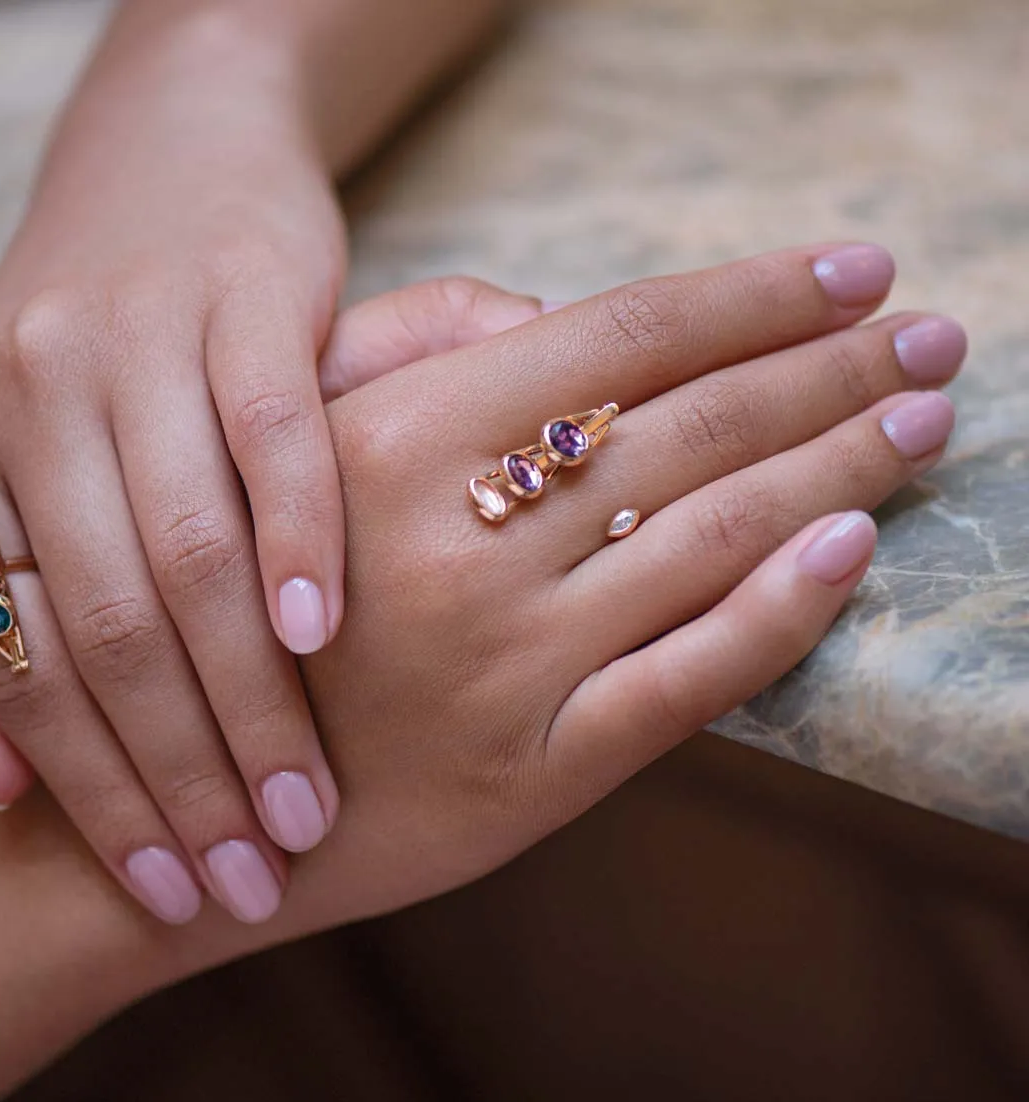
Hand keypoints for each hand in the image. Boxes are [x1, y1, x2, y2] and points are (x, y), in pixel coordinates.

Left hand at [0, 256, 547, 923]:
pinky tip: (325, 636)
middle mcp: (21, 394)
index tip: (175, 889)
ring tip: (304, 801)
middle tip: (257, 871)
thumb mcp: (19, 474)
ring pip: (187, 553)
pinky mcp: (235, 295)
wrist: (170, 167)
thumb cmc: (105, 354)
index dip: (94, 794)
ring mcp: (127, 337)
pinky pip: (271, 436)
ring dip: (249, 697)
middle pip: (106, 628)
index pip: (13, 662)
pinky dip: (300, 539)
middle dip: (186, 774)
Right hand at [156, 242, 965, 965]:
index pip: (619, 337)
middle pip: (690, 428)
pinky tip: (848, 550)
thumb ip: (411, 353)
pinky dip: (780, 613)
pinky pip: (686, 682)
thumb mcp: (294, 445)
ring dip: (835, 468)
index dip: (752, 296)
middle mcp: (458, 547)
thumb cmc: (255, 599)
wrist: (211, 792)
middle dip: (830, 370)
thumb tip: (556, 314)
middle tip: (929, 337)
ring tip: (919, 421)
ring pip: (710, 541)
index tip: (854, 270)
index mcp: (395, 442)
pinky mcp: (533, 771)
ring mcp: (503, 666)